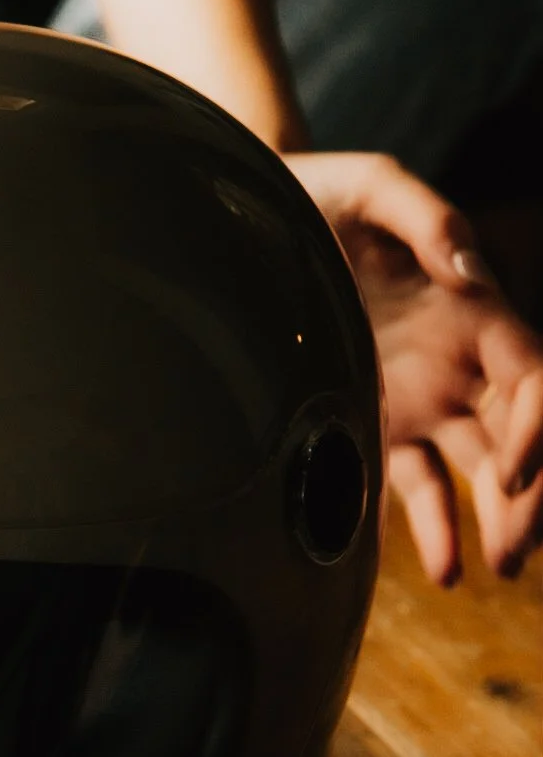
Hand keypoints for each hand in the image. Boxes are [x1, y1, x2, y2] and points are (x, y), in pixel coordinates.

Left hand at [287, 151, 542, 584]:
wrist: (243, 220)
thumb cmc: (315, 194)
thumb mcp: (369, 185)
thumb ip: (427, 217)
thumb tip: (471, 274)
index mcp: (471, 310)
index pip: (535, 379)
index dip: (542, 430)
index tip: (512, 476)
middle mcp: (453, 359)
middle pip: (518, 436)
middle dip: (529, 498)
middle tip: (516, 554)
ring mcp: (414, 394)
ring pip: (473, 468)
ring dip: (493, 522)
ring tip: (488, 572)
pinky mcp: (367, 421)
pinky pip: (408, 481)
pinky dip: (428, 527)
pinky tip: (441, 569)